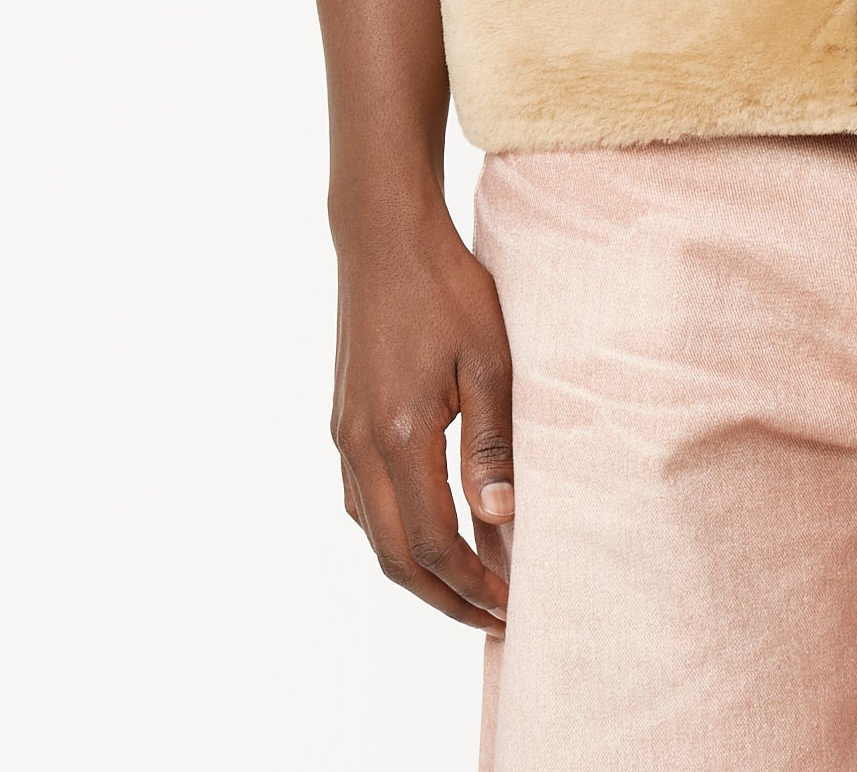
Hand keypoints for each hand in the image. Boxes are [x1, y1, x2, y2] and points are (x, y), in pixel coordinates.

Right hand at [330, 190, 514, 629]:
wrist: (385, 236)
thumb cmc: (446, 288)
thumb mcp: (487, 359)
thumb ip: (491, 442)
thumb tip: (501, 519)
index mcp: (398, 436)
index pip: (434, 543)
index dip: (473, 586)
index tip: (513, 607)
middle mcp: (360, 447)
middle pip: (395, 557)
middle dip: (445, 599)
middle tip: (495, 619)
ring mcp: (345, 435)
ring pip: (373, 535)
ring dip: (418, 572)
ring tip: (469, 588)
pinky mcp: (344, 420)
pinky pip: (362, 502)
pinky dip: (395, 534)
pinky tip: (429, 532)